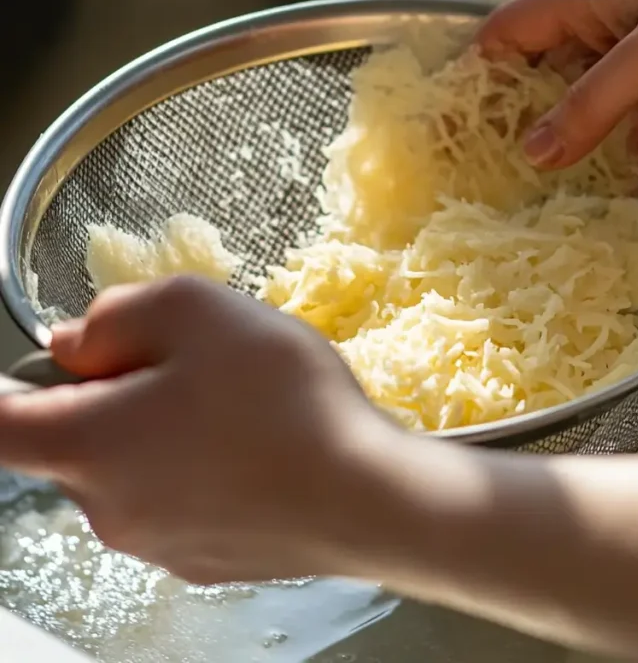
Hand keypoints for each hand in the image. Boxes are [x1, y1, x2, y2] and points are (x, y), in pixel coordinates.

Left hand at [0, 277, 397, 583]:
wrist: (370, 496)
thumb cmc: (280, 397)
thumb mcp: (196, 308)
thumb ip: (117, 312)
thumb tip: (74, 343)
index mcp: (87, 446)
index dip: (18, 383)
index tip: (80, 358)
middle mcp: (106, 510)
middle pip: (72, 443)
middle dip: (112, 394)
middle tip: (191, 360)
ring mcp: (156, 545)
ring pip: (129, 470)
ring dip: (160, 430)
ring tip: (237, 402)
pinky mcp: (204, 562)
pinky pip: (175, 501)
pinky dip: (196, 469)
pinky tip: (258, 446)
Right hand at [477, 0, 637, 168]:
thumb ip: (591, 104)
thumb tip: (536, 150)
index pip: (517, 25)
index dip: (481, 66)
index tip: (454, 114)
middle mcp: (614, 20)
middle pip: (552, 68)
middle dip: (528, 112)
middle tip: (497, 160)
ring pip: (596, 100)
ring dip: (583, 137)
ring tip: (554, 182)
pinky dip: (634, 147)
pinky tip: (627, 177)